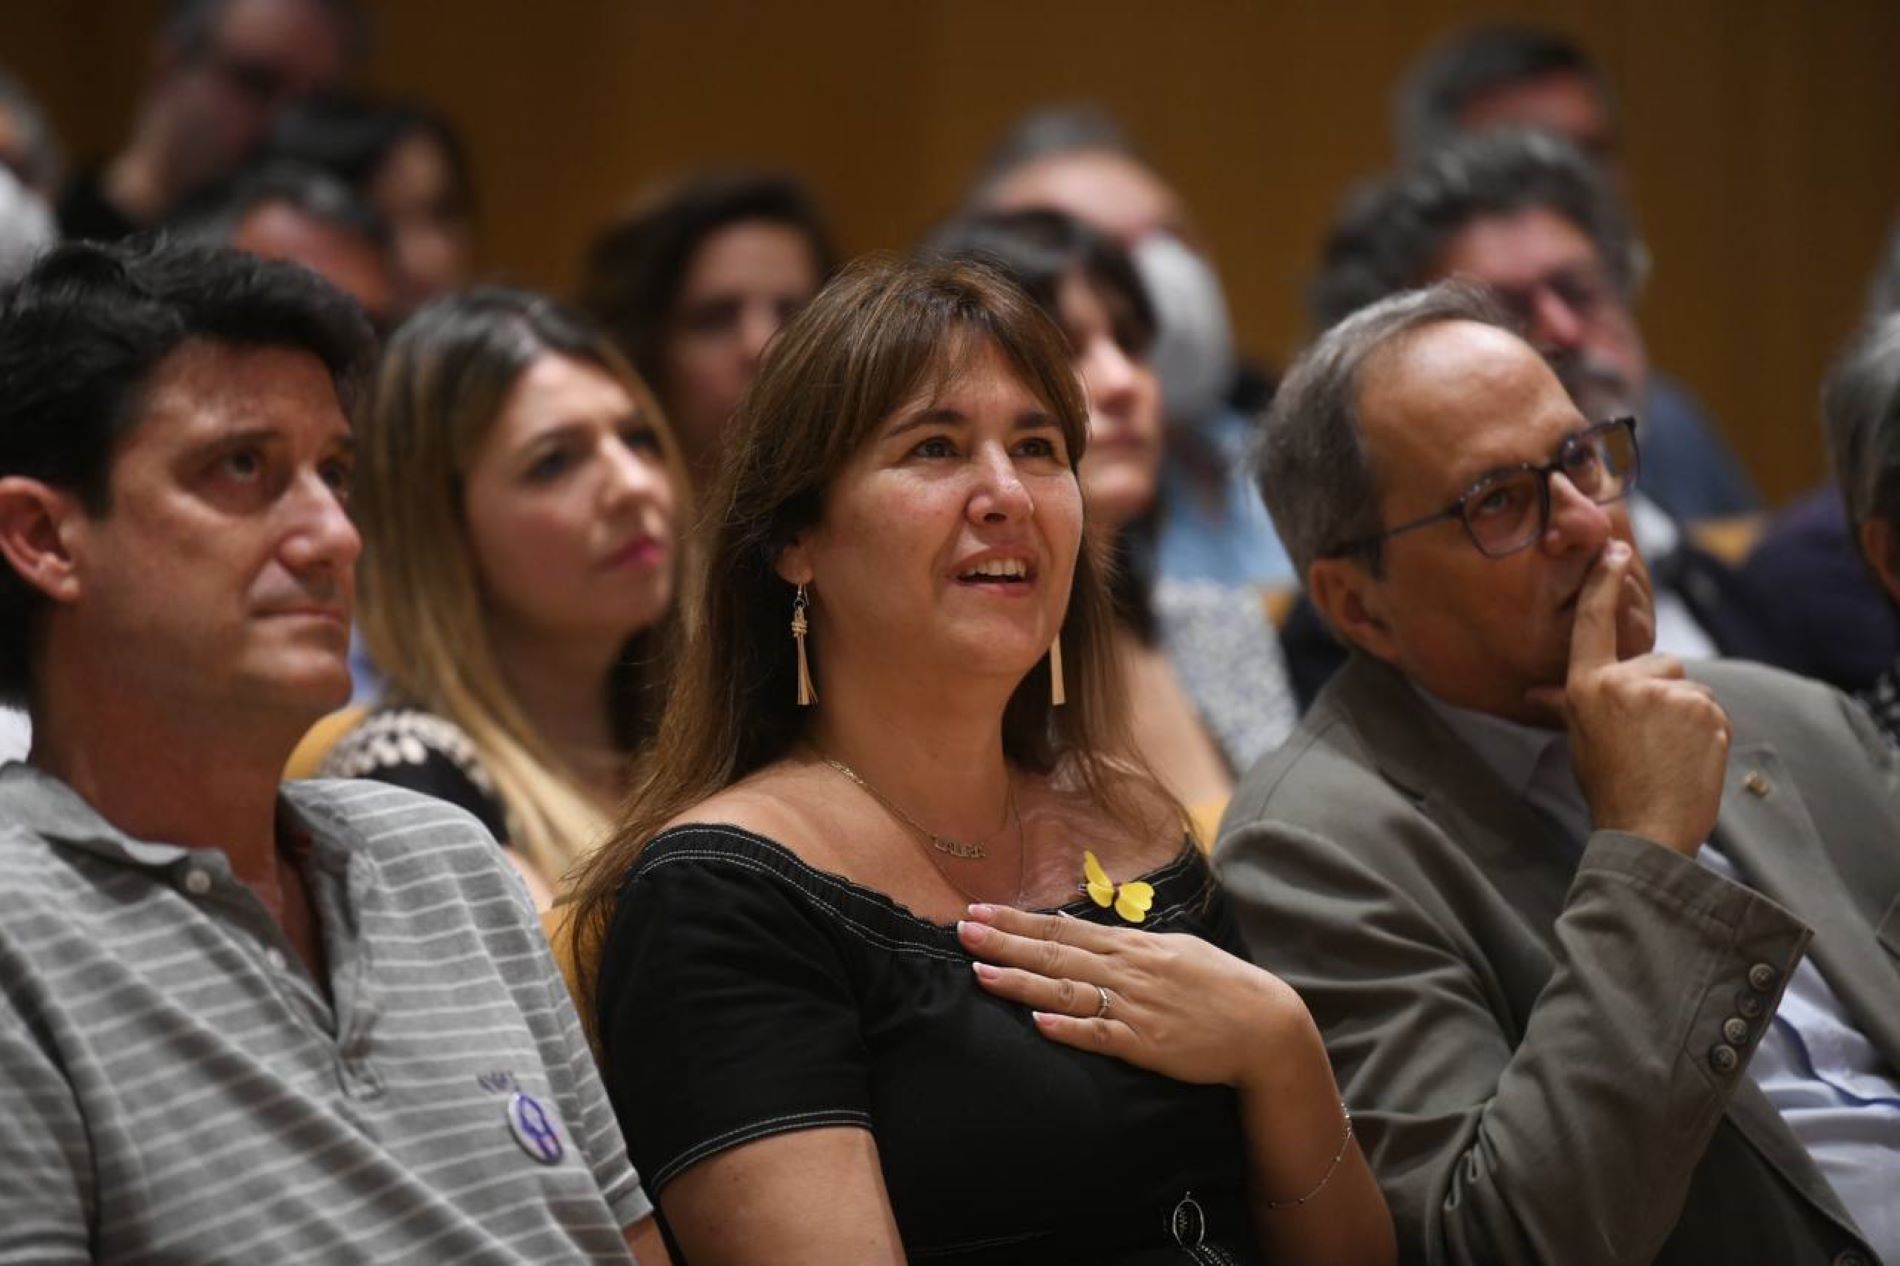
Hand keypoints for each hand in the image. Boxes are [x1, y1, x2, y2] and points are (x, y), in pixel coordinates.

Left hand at [956, 902, 1312, 1089]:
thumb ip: (1126, 943)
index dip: (1017, 921)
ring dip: (1023, 983)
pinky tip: (1039, 1023)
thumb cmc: (1216, 985)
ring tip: (982, 973)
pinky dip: (1070, 1028)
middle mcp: (1129, 970)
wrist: (1263, 1023)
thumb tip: (1081, 929)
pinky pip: (1102, 1035)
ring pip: (1069, 991)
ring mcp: (1136, 1006)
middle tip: (962, 930)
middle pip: (1056, 954)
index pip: (1063, 928)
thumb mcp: (1171, 949)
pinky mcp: (1147, 1042)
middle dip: (1005, 942)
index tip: (979, 911)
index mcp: (1132, 945)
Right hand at [1526, 541, 1728, 853]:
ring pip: (1686, 686)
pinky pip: (1711, 706)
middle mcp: (1626, 682)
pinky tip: (1690, 755)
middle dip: (1659, 690)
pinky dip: (1706, 727)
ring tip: (1668, 750)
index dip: (1604, 583)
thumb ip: (1566, 705)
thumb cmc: (1608, 787)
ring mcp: (1668, 694)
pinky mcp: (1704, 710)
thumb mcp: (1580, 740)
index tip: (1616, 551)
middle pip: (1657, 662)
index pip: (1594, 623)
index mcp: (1588, 686)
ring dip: (1684, 712)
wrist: (1646, 829)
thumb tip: (1535, 693)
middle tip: (1647, 736)